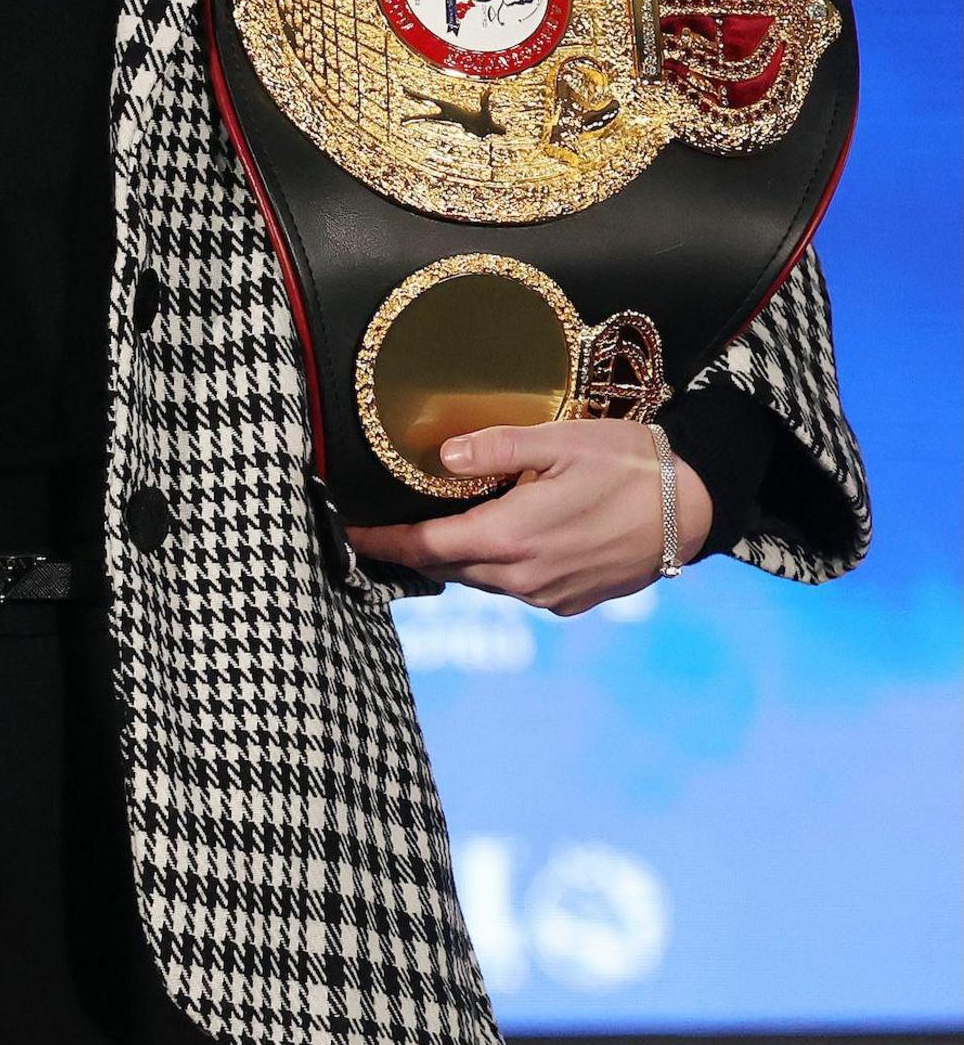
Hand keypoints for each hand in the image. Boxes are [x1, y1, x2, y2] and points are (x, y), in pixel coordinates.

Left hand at [345, 419, 707, 616]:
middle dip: (410, 550)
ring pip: (478, 581)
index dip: (381, 541)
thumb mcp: (559, 441)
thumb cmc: (627, 465)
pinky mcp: (571, 603)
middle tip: (380, 528)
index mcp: (511, 539)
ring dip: (452, 559)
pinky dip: (492, 570)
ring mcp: (549, 596)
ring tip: (429, 531)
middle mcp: (524, 578)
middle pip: (446, 567)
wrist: (696, 506)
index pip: (424, 546)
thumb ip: (495, 448)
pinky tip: (493, 543)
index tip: (348, 534)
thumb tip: (441, 456)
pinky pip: (513, 590)